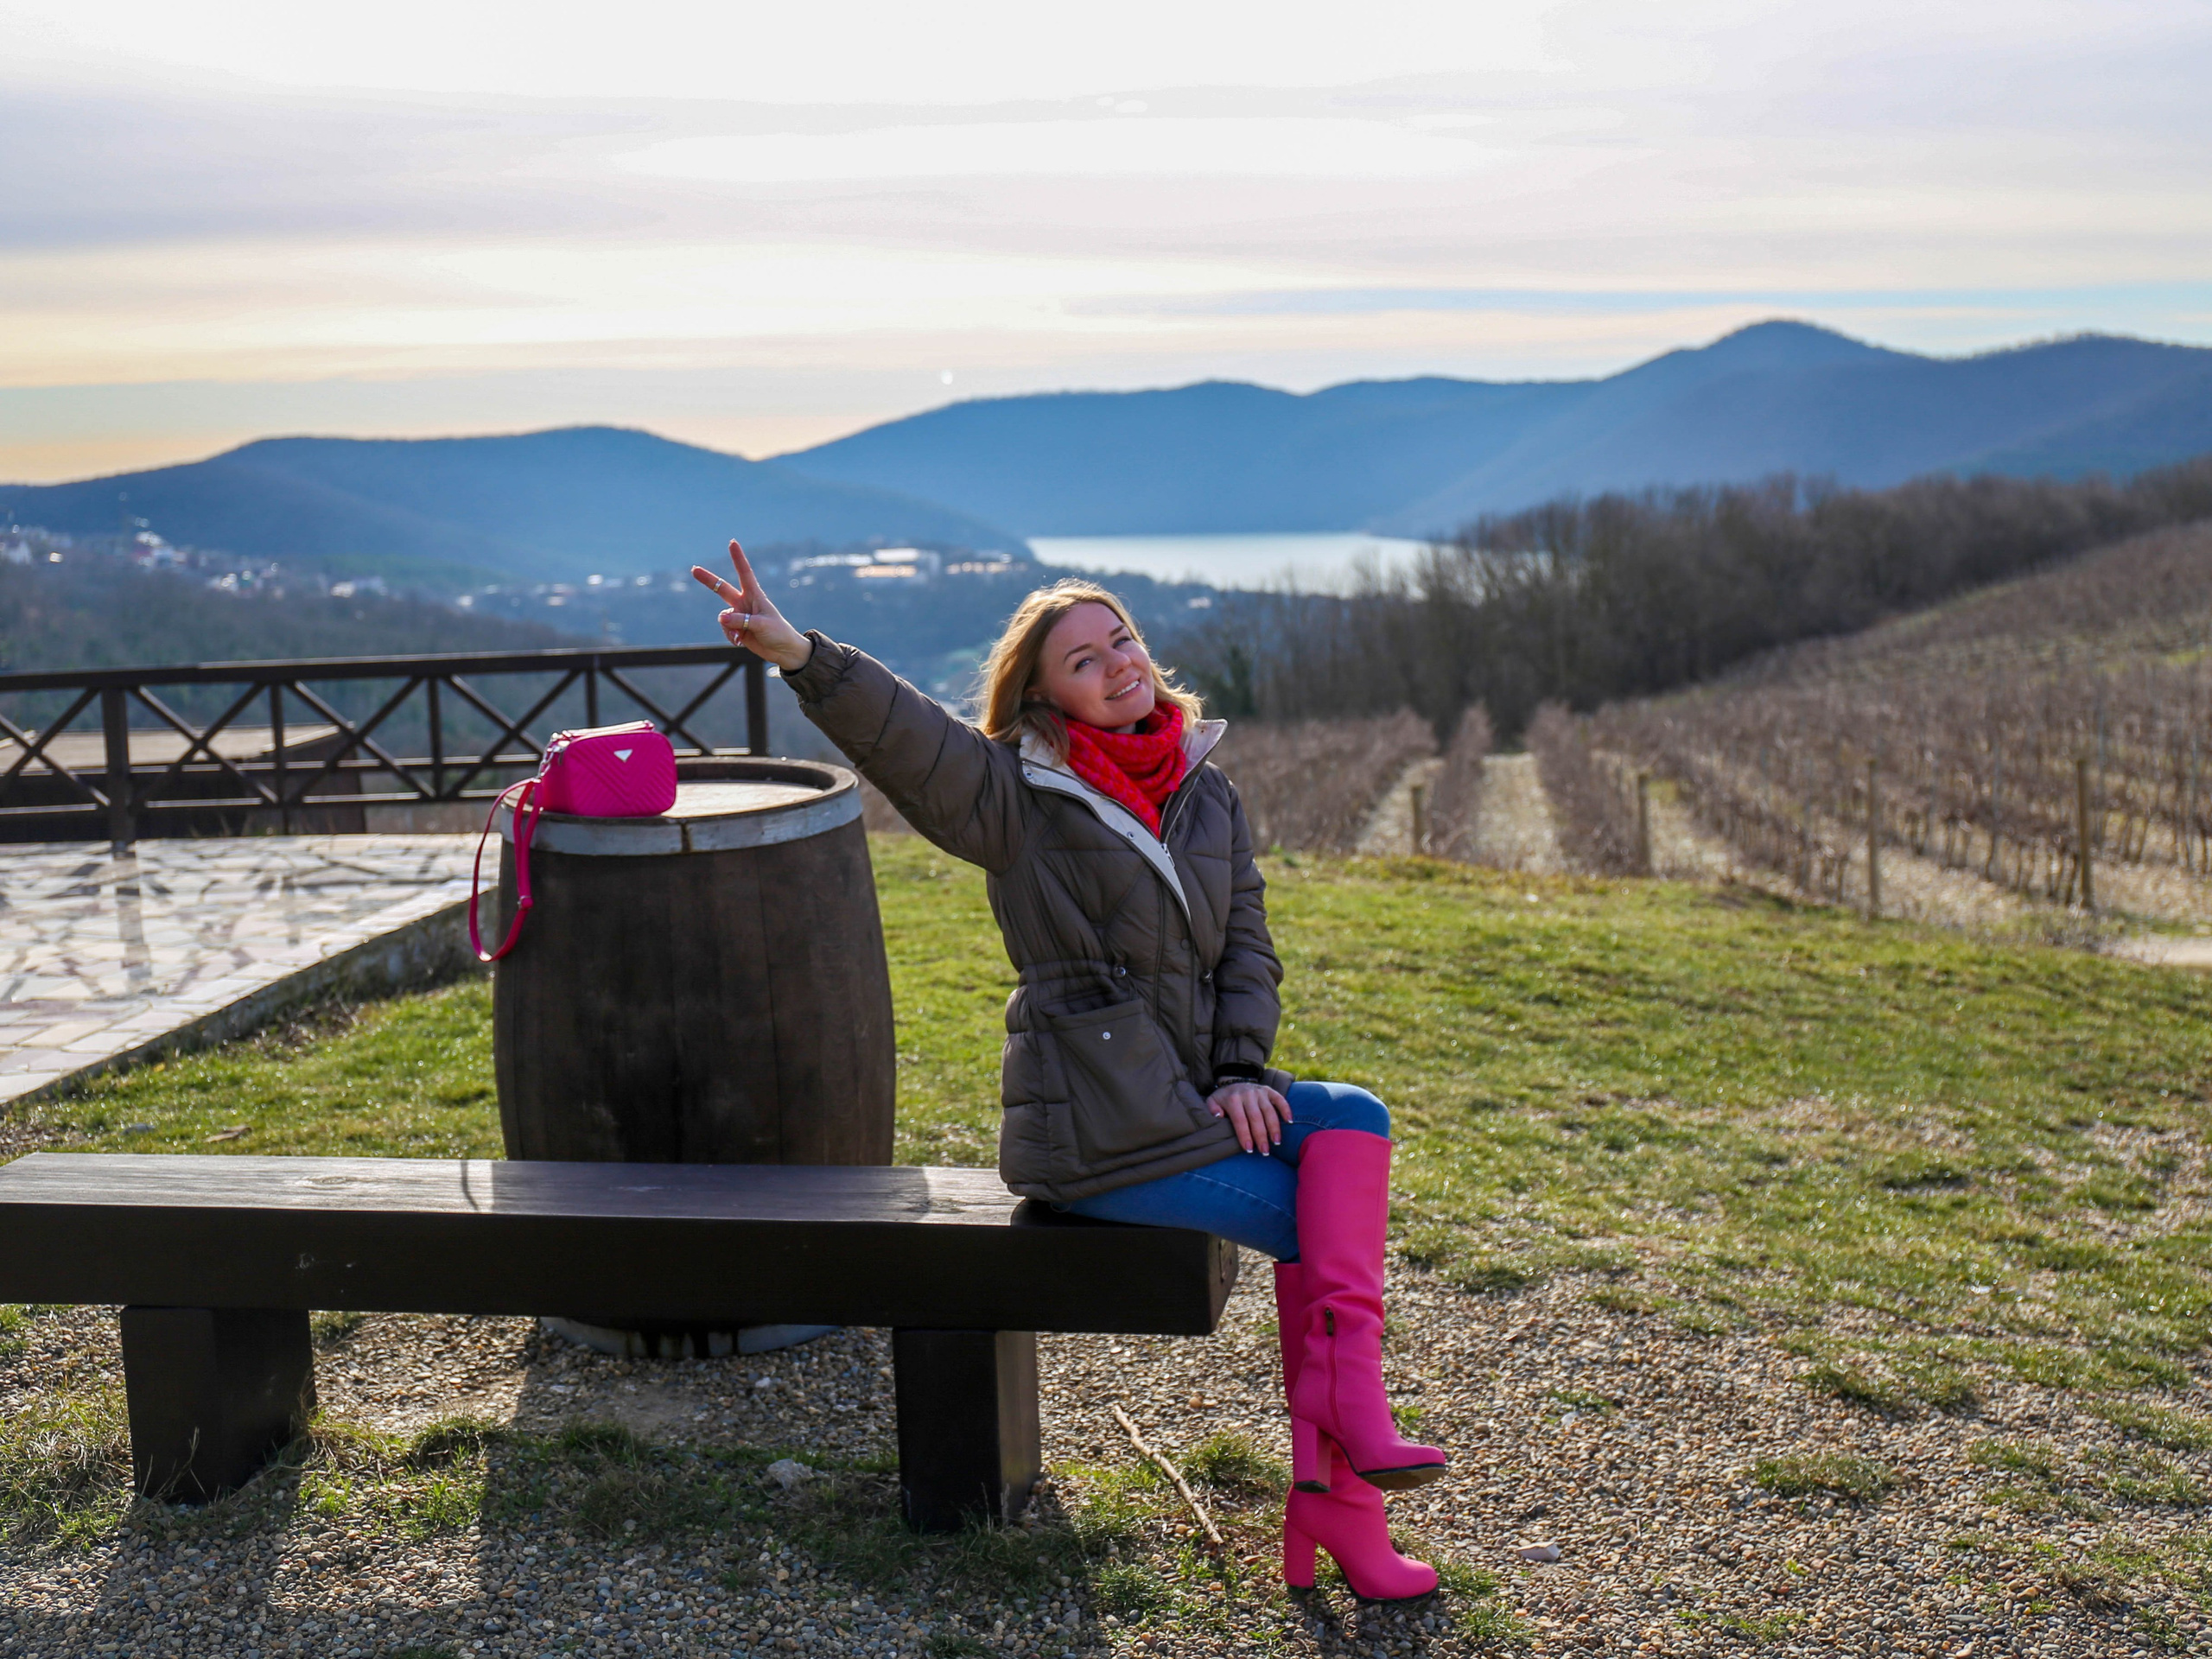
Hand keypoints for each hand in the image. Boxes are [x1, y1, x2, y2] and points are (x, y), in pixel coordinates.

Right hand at [690, 540, 812, 672]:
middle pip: (722, 589)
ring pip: (723, 618)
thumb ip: (741, 620)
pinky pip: (725, 630)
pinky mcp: (736, 629)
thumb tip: (721, 618)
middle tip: (694, 569)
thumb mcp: (761, 625)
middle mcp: (744, 603)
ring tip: (740, 636)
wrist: (782, 651)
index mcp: (755, 595)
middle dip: (708, 580)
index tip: (732, 542)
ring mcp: (739, 616)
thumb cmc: (778, 632)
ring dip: (728, 628)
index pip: (744, 573)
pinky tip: (740, 642)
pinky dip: (730, 636)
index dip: (737, 558)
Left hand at [1208, 1080, 1289, 1152]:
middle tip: (1264, 1151)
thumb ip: (1212, 1109)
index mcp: (1233, 1099)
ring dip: (1274, 1127)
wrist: (1234, 1081)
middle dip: (1261, 1136)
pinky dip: (1286, 1109)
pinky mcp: (1269, 1091)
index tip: (1249, 1149)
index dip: (1245, 1135)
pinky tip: (1289, 1122)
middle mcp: (1248, 1094)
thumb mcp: (1212, 1101)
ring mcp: (1260, 1092)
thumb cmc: (1224, 1098)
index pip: (1240, 1120)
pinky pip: (1280, 1099)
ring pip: (1269, 1111)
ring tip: (1276, 1142)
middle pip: (1256, 1118)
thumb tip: (1219, 1116)